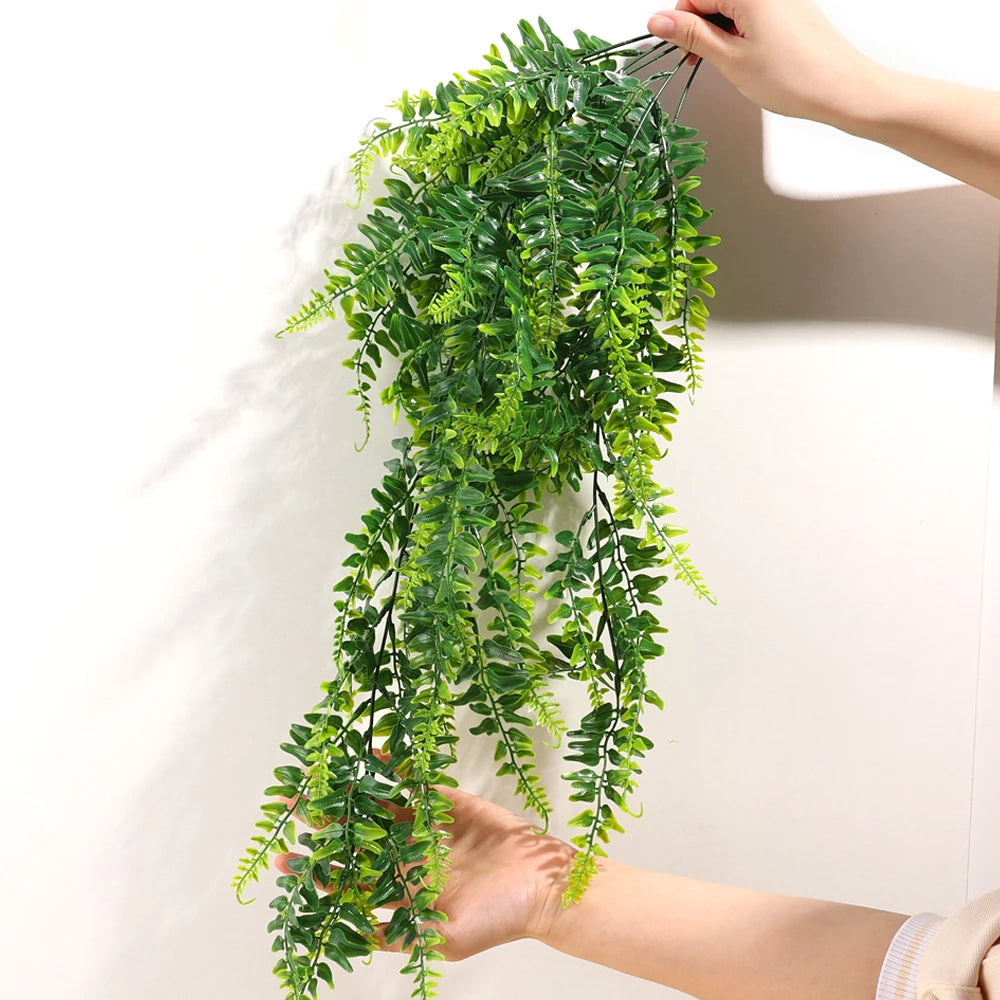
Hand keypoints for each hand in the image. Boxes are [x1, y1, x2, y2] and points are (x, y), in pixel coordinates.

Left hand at [275, 784, 575, 961]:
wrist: (543, 882)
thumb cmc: (499, 917)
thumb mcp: (446, 939)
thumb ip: (403, 936)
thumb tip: (355, 934)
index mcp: (401, 894)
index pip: (348, 881)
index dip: (316, 870)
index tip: (286, 859)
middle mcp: (406, 858)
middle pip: (355, 839)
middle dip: (324, 824)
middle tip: (289, 806)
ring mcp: (424, 827)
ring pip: (377, 807)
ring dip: (349, 794)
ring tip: (319, 778)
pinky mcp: (443, 802)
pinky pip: (410, 783)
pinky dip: (390, 769)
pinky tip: (368, 756)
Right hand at [647, 0, 879, 126]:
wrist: (842, 88)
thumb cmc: (793, 77)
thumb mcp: (730, 59)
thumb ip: (692, 35)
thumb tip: (659, 20)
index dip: (680, 23)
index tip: (679, 49)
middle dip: (700, 26)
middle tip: (699, 60)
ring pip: (734, 7)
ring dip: (721, 32)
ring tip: (728, 63)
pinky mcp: (792, 8)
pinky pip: (754, 12)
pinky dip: (742, 32)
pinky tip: (748, 58)